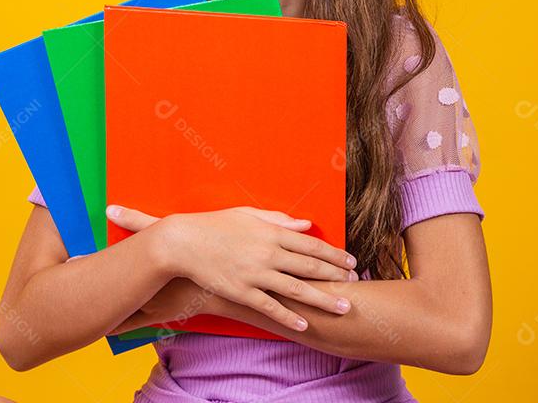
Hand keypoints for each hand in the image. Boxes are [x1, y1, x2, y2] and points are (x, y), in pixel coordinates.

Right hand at [107, 204, 356, 332]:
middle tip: (355, 284)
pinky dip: (288, 317)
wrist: (182, 242)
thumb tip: (306, 224)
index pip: (311, 244)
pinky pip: (270, 307)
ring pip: (297, 289)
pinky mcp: (242, 291)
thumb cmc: (214, 225)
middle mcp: (268, 252)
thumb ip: (279, 219)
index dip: (334, 254)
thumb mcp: (247, 214)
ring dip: (323, 300)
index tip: (351, 261)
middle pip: (310, 266)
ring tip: (344, 308)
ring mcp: (255, 274)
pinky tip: (304, 324)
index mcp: (270, 231)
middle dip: (336, 276)